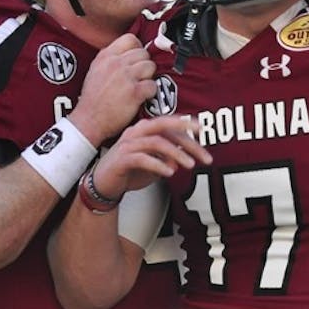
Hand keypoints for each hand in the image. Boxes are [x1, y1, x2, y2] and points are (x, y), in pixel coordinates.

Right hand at [69, 34, 156, 144]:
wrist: (88, 121)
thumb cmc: (93, 99)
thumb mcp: (95, 70)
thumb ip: (111, 59)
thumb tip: (129, 52)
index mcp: (105, 56)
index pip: (131, 39)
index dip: (137, 48)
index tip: (136, 59)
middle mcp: (115, 63)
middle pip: (143, 53)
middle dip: (144, 65)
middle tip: (138, 77)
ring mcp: (125, 77)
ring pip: (150, 66)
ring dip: (148, 77)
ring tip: (139, 87)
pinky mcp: (134, 92)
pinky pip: (153, 85)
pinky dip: (150, 93)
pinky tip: (141, 98)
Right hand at [92, 116, 210, 199]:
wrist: (103, 184)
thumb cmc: (129, 170)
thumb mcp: (155, 163)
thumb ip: (169, 158)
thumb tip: (186, 159)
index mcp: (145, 129)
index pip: (170, 124)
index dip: (188, 127)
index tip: (205, 133)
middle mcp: (136, 132)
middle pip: (164, 126)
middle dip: (186, 135)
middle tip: (202, 150)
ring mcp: (128, 144)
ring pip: (156, 142)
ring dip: (176, 153)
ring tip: (190, 165)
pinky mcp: (121, 159)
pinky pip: (142, 158)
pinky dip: (158, 164)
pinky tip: (169, 173)